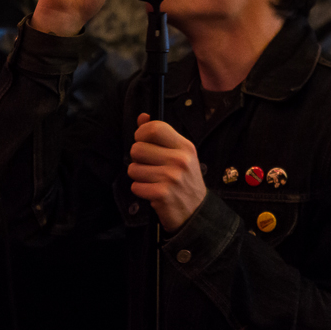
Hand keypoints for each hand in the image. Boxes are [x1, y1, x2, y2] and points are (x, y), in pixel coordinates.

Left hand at [128, 113, 206, 230]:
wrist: (197, 212)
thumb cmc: (184, 181)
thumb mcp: (179, 155)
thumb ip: (160, 135)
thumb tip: (142, 117)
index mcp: (185, 146)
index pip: (155, 128)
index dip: (141, 134)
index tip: (143, 142)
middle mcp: (180, 160)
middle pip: (137, 148)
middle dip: (137, 159)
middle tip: (149, 166)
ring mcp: (171, 177)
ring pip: (133, 169)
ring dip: (138, 177)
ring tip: (153, 181)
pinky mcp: (162, 194)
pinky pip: (135, 187)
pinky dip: (140, 191)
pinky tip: (153, 193)